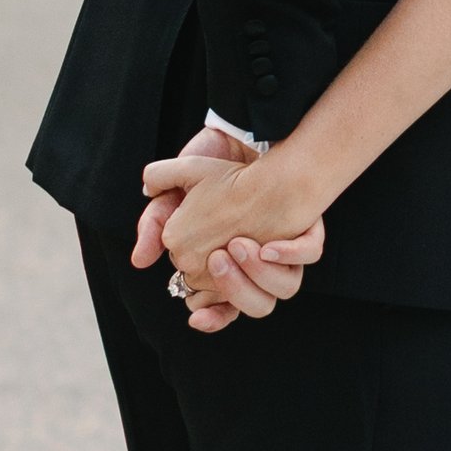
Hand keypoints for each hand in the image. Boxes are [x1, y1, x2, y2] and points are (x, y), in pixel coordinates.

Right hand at [140, 138, 325, 333]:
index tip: (198, 312)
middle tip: (219, 257)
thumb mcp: (175, 194)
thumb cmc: (211, 171)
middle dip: (235, 288)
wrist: (245, 138)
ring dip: (263, 275)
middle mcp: (259, 265)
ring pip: (283, 286)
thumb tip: (140, 261)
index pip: (219, 305)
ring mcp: (284, 250)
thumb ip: (154, 225)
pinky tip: (272, 246)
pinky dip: (294, 252)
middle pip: (252, 303)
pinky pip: (309, 250)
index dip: (211, 313)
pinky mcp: (305, 228)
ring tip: (242, 246)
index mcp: (229, 266)